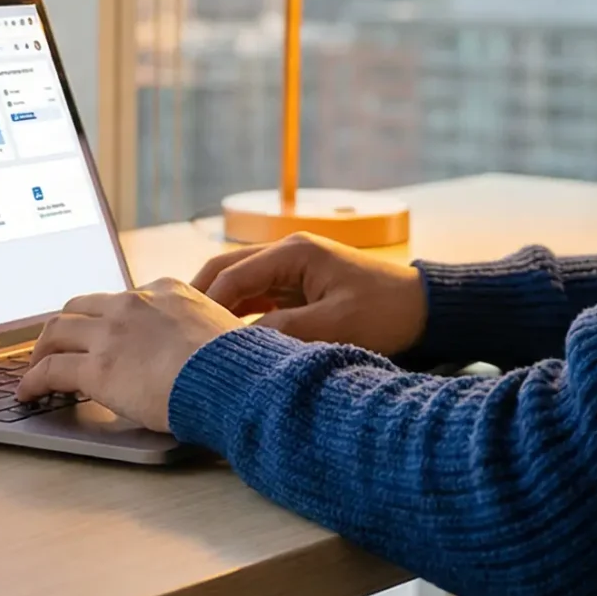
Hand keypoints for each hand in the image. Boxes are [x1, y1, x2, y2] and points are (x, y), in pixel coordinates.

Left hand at [16, 278, 238, 432]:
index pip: (122, 298)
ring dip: (41, 350)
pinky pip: (50, 370)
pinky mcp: (97, 368)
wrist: (232, 378)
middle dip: (65, 326)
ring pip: (57, 331)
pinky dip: (33, 380)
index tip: (100, 332)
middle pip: (80, 306)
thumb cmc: (238, 363)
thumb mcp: (222, 328)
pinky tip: (29, 393)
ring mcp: (111, 333)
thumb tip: (206, 348)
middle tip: (57, 346)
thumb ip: (202, 329)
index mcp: (165, 290)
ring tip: (36, 368)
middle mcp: (132, 303)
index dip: (105, 317)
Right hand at [190, 232, 427, 355]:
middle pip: (227, 271)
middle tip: (172, 329)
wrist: (424, 310)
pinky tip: (224, 340)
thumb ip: (285, 332)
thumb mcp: (335, 325)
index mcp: (295, 252)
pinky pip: (257, 299)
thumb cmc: (386, 312)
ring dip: (217, 308)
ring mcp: (292, 270)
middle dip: (199, 298)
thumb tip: (240, 343)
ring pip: (239, 285)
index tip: (188, 335)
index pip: (233, 274)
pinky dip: (238, 316)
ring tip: (191, 338)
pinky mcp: (298, 288)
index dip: (207, 304)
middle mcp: (288, 254)